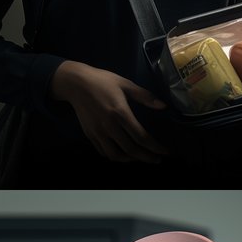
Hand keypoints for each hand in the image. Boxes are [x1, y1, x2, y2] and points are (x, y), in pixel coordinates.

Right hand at [49, 60, 169, 163]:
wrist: (76, 83)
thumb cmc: (102, 81)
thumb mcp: (125, 84)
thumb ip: (145, 96)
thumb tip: (163, 106)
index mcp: (120, 113)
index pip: (141, 137)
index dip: (155, 147)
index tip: (165, 152)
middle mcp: (109, 126)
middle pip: (131, 150)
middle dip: (146, 157)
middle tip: (156, 159)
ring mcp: (98, 132)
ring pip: (115, 155)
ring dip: (130, 160)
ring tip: (139, 158)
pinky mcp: (89, 135)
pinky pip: (103, 151)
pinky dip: (114, 156)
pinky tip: (122, 153)